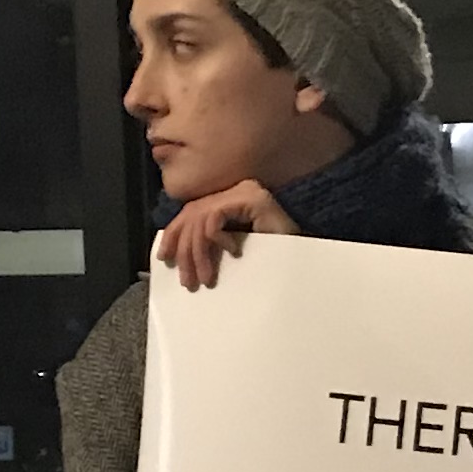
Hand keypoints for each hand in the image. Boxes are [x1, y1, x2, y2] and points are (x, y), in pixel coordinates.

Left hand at [153, 180, 298, 287]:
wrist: (307, 262)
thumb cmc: (274, 261)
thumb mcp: (234, 251)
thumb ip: (210, 244)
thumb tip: (177, 252)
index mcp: (230, 201)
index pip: (192, 212)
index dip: (174, 235)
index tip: (164, 257)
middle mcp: (236, 191)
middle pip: (193, 214)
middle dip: (184, 249)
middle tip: (186, 280)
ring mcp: (245, 192)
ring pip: (201, 218)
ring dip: (198, 253)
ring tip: (204, 278)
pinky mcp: (253, 199)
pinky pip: (216, 217)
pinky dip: (216, 238)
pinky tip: (232, 253)